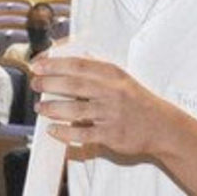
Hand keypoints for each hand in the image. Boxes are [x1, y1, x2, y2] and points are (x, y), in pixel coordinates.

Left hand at [32, 56, 171, 155]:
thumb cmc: (138, 102)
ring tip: (39, 107)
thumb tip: (68, 60)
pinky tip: (53, 130)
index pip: (78, 65)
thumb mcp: (121, 80)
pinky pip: (83, 134)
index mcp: (113, 75)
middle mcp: (112, 92)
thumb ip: (97, 71)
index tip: (37, 65)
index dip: (54, 64)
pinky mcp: (111, 135)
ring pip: (76, 110)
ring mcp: (112, 114)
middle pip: (74, 84)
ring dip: (53, 108)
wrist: (162, 127)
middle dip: (49, 83)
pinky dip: (65, 132)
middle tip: (34, 83)